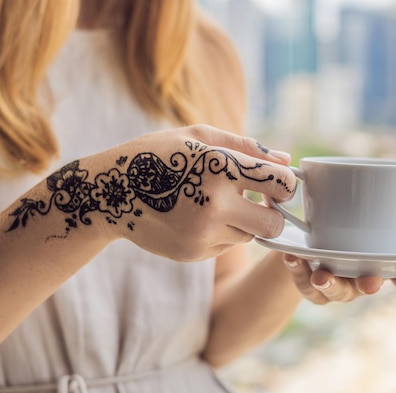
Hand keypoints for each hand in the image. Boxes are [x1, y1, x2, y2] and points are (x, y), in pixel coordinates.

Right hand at [10, 124, 295, 261]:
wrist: (108, 193)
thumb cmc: (157, 154)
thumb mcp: (199, 136)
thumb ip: (247, 147)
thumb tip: (287, 161)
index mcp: (218, 166)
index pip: (280, 184)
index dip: (286, 184)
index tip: (277, 184)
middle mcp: (214, 204)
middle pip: (273, 224)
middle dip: (273, 213)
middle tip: (259, 201)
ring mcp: (202, 233)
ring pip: (249, 237)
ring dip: (244, 222)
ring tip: (216, 204)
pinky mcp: (193, 253)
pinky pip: (226, 246)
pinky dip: (221, 233)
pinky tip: (196, 217)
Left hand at [283, 208, 395, 303]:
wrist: (322, 226)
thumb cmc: (367, 222)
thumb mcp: (393, 213)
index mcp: (386, 264)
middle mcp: (361, 277)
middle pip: (368, 288)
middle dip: (369, 286)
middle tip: (369, 281)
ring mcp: (335, 280)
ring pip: (334, 290)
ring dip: (329, 283)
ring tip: (321, 274)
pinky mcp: (308, 279)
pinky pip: (302, 281)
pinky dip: (296, 269)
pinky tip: (291, 256)